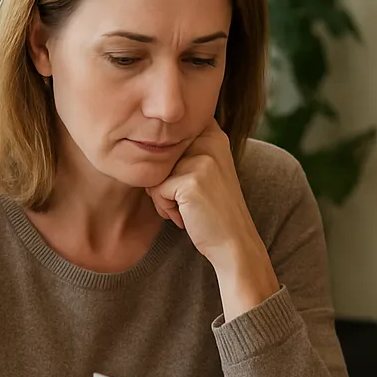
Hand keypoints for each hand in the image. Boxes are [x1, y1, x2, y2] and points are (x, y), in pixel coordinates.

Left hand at [145, 120, 279, 319]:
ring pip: (155, 173)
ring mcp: (201, 159)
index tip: (191, 182)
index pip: (169, 136)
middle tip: (189, 199)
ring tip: (188, 208)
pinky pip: (156, 190)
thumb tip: (142, 138)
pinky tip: (187, 216)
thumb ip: (183, 149)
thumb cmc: (213, 210)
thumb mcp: (205, 170)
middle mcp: (209, 140)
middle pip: (159, 156)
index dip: (170, 163)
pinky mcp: (190, 180)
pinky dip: (166, 208)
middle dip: (166, 181)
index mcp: (213, 134)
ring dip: (164, 197)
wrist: (234, 243)